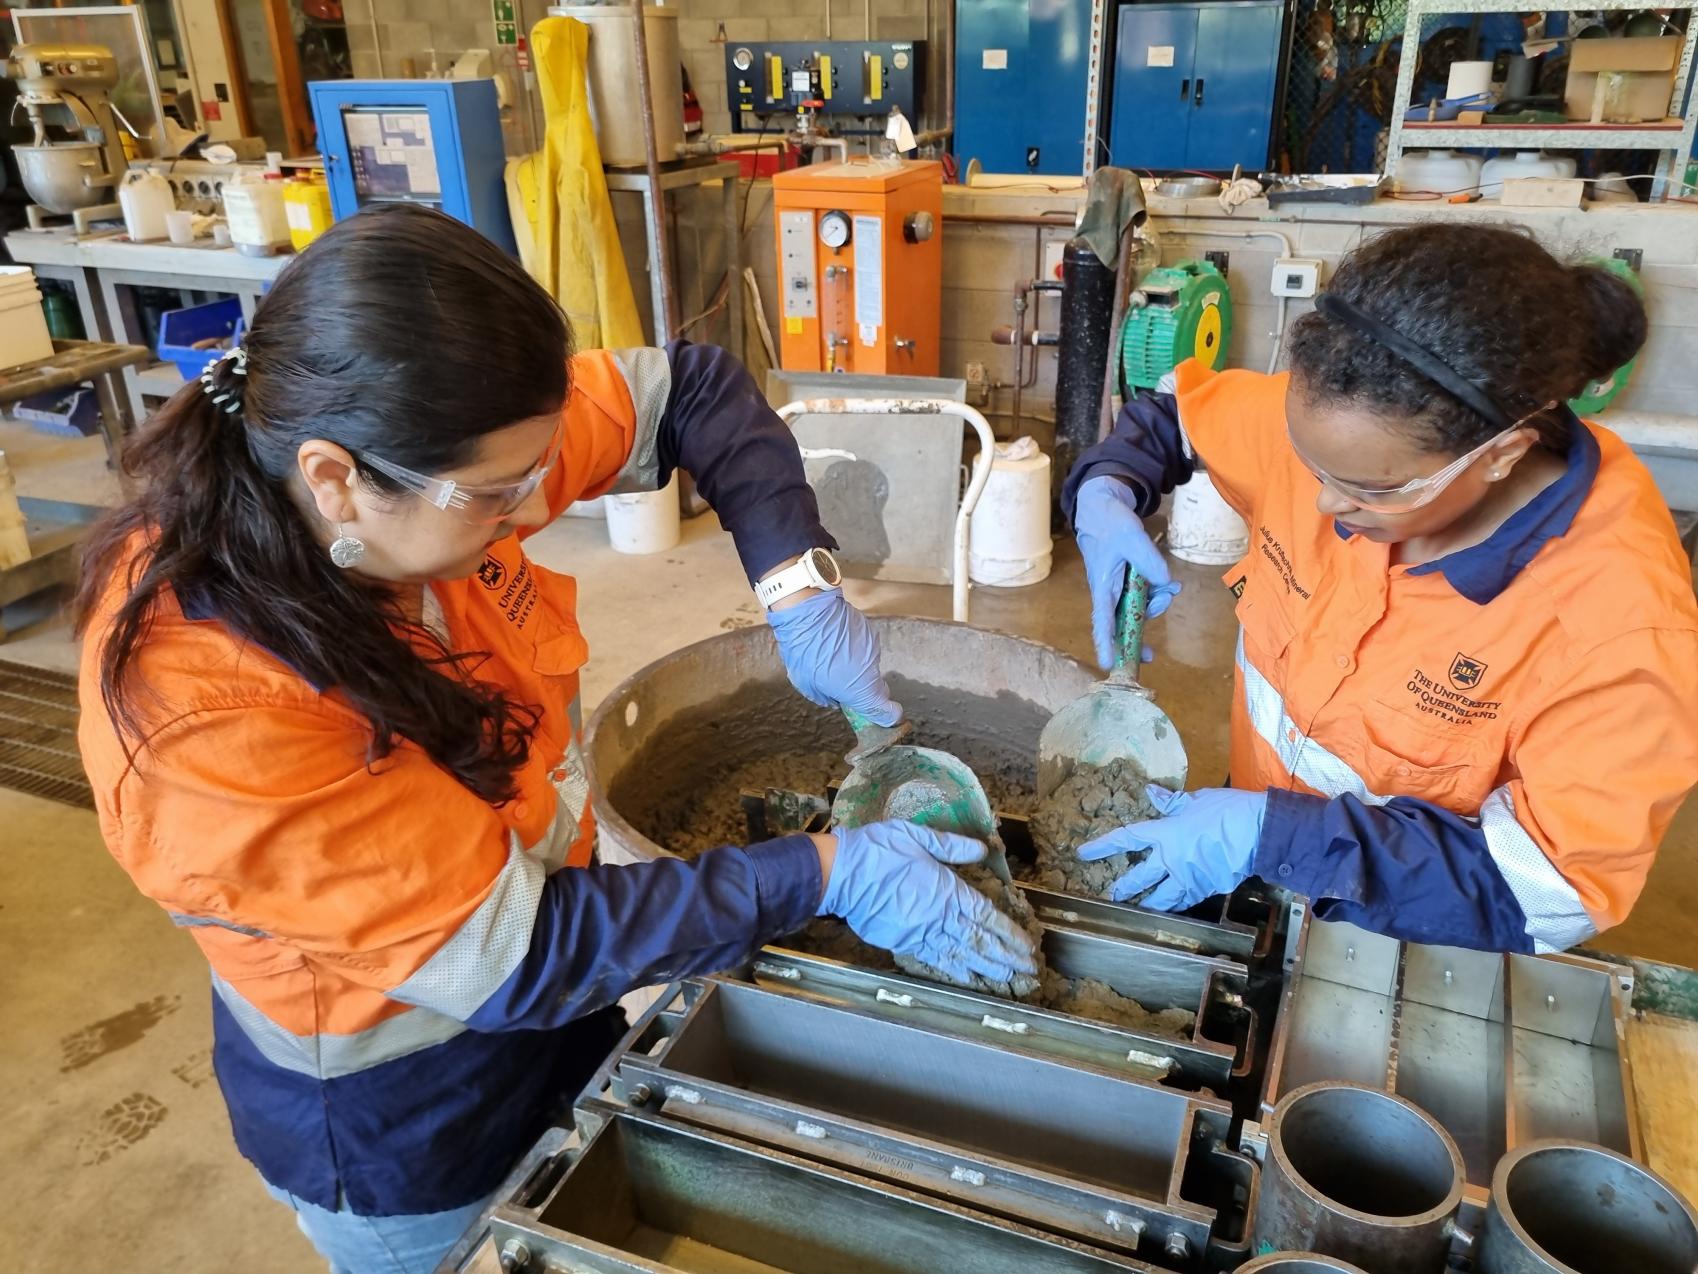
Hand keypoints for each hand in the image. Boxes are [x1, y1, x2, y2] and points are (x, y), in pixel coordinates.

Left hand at [768, 589, 901, 726]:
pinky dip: (855, 649)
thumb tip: (836, 699)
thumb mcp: (808, 685)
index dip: (886, 716)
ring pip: (869, 666)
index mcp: (859, 689)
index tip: (883, 717)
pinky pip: (865, 648)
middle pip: (878, 688)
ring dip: (857, 667)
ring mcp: (872, 649)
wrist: (807, 611)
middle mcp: (871, 670)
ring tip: (833, 657)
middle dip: (865, 691)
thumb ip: (828, 698)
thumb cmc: (804, 651)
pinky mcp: (869, 632)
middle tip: (844, 686)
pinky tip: (836, 642)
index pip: (887, 711)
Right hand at [820, 821, 1038, 985]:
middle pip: (980, 940)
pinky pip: (935, 959)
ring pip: (961, 954)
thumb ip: (952, 846)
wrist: (841, 874)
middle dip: (1006, 956)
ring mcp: (921, 932)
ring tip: (1008, 978)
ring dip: (986, 967)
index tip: (1027, 946)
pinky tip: (970, 977)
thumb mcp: (918, 837)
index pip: (986, 915)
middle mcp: (939, 916)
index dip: (1009, 933)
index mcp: (947, 889)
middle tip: (1028, 970)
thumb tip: (982, 850)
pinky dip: (955, 969)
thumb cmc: (879, 850)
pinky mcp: (903, 942)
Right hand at [1073, 475, 1180, 669]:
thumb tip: (1165, 584)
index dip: (1106, 643)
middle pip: (1124, 622)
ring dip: (1155, 604)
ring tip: (1170, 587)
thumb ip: (1149, 562)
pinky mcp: (1128, 582)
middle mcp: (1109, 593)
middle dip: (1143, 627)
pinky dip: (1156, 595)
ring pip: (1137, 610)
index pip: (1103, 621)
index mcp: (1103, 586)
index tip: (1110, 664)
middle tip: (1163, 612)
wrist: (1103, 507)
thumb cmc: (1110, 524)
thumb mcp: (1132, 538)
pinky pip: (1142, 597)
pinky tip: (1168, 585)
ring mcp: (1118, 589)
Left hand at [1079, 785, 1266, 909]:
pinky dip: (1176, 904)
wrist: (1259, 833)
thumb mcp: (1197, 799)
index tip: (1084, 853)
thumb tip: (1150, 792)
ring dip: (1147, 904)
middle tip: (1111, 894)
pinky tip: (1170, 907)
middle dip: (1123, 887)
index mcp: (1165, 833)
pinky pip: (1185, 901)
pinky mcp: (1207, 889)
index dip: (1103, 846)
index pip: (1126, 839)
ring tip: (1136, 911)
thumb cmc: (1228, 810)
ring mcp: (1189, 878)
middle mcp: (1171, 859)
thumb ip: (1171, 802)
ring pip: (1161, 898)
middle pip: (1139, 877)